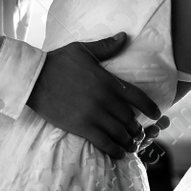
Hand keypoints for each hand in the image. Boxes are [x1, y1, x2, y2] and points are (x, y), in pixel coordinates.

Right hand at [26, 33, 163, 158]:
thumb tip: (125, 36)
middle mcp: (105, 99)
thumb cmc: (57, 62)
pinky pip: (104, 142)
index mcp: (108, 81)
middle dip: (138, 128)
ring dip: (129, 141)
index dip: (150, 108)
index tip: (156, 114)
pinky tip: (119, 153)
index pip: (138, 97)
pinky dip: (114, 150)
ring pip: (120, 133)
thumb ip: (106, 46)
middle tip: (139, 133)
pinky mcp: (81, 126)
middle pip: (130, 118)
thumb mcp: (82, 50)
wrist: (34, 78)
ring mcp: (94, 114)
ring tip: (131, 145)